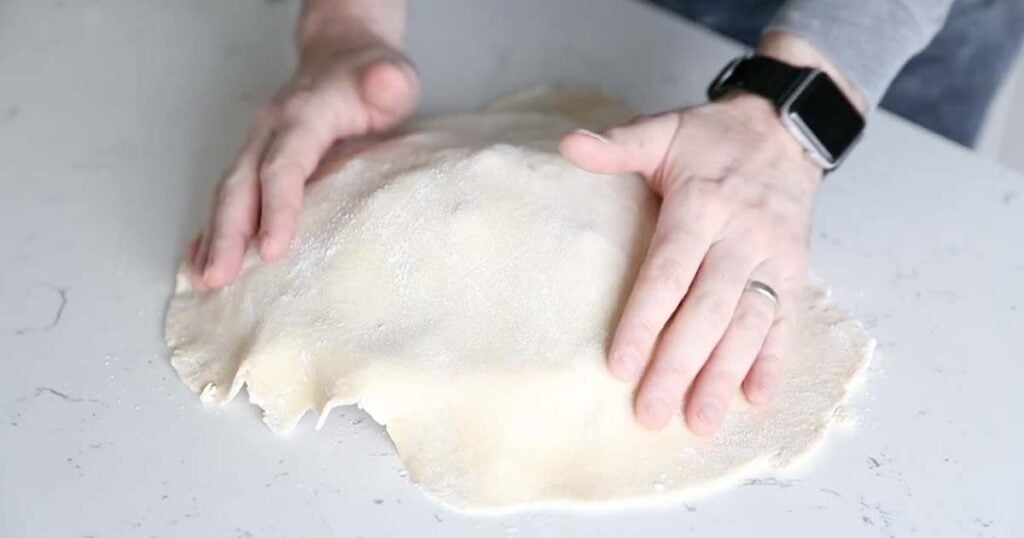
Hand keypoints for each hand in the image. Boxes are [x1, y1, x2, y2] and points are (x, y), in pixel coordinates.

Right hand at [190, 36, 419, 288]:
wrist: (342, 54)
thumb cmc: (370, 77)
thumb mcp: (391, 76)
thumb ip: (389, 81)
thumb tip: (385, 80)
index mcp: (303, 115)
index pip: (284, 165)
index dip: (277, 207)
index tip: (271, 250)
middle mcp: (269, 130)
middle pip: (241, 184)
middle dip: (227, 234)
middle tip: (218, 278)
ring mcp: (256, 145)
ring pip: (228, 193)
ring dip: (215, 238)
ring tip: (206, 280)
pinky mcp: (254, 160)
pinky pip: (229, 196)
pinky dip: (213, 228)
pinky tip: (202, 259)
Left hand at [560, 93, 821, 435]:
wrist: (786, 131)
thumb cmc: (713, 139)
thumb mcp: (665, 129)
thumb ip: (619, 144)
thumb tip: (568, 144)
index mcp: (702, 205)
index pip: (669, 272)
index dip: (645, 320)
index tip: (621, 365)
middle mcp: (741, 237)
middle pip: (707, 310)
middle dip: (679, 366)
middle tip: (651, 413)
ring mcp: (773, 259)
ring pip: (748, 324)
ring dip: (725, 375)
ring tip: (701, 422)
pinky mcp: (795, 273)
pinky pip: (787, 321)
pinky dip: (775, 360)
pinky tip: (757, 398)